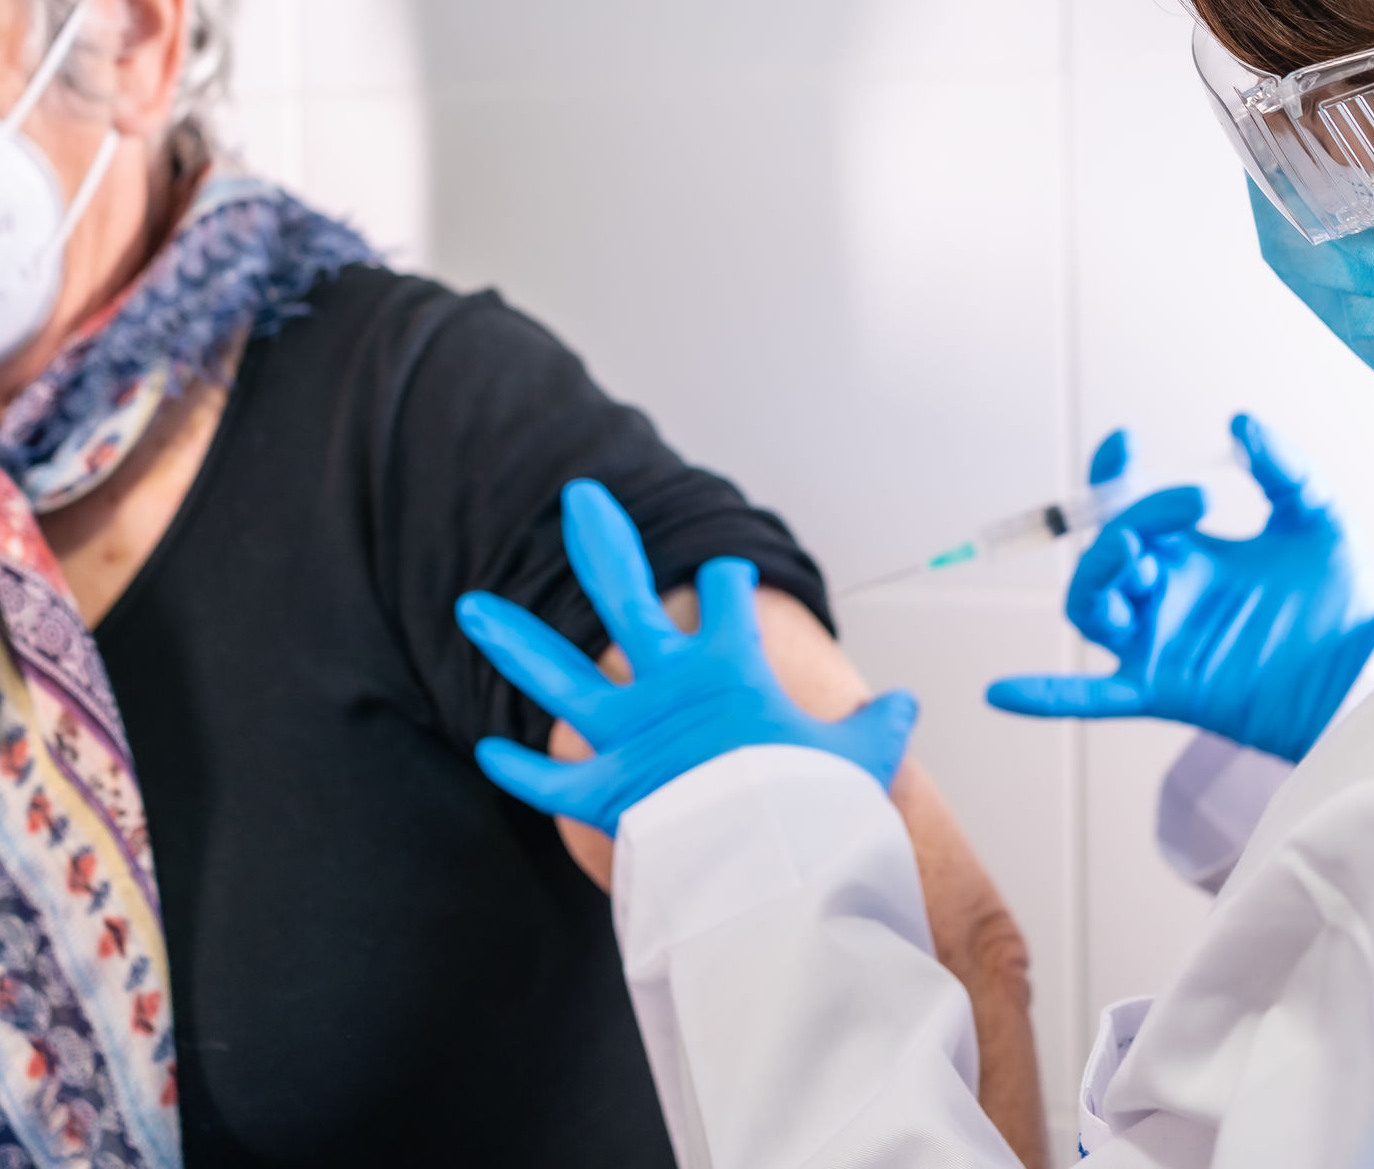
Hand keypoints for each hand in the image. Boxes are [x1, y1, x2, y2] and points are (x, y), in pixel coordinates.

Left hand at [458, 478, 919, 834]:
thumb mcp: (862, 760)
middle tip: (578, 500)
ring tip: (469, 604)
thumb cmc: (821, 814)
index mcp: (732, 668)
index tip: (723, 574)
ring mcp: (629, 737)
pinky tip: (485, 747)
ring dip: (511, 639)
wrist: (782, 873)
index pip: (724, 600)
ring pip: (556, 676)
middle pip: (623, 596)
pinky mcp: (606, 793)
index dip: (724, 583)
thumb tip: (905, 704)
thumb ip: (876, 726)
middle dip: (601, 542)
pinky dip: (517, 770)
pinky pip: (548, 783)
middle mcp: (669, 686)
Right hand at [986, 416, 1373, 762]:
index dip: (1112, 475)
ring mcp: (1161, 644)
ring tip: (1136, 553)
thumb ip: (1281, 469)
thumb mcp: (1317, 519)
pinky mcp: (1167, 691)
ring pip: (1090, 611)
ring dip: (1098, 575)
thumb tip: (1239, 423)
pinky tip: (1000, 692)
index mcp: (1193, 556)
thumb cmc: (1346, 605)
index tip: (1124, 441)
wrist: (1372, 675)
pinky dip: (1047, 696)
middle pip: (1104, 556)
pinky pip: (1095, 697)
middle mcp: (1166, 596)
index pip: (1127, 510)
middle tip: (1188, 504)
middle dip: (1128, 520)